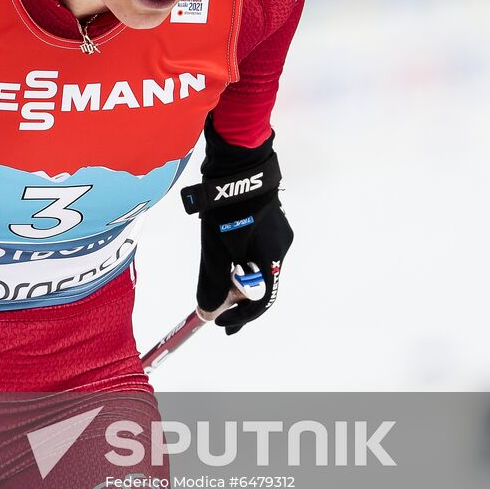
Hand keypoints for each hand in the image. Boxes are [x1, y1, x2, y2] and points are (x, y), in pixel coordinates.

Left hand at [180, 127, 291, 335]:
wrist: (237, 165)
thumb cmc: (228, 209)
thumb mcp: (216, 250)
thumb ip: (214, 282)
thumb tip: (209, 310)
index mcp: (271, 257)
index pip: (262, 299)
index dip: (242, 316)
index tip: (222, 323)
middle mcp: (280, 246)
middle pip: (261, 282)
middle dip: (238, 296)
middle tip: (217, 304)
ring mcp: (277, 230)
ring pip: (257, 264)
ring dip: (238, 275)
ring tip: (217, 272)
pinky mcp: (268, 218)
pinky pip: (256, 247)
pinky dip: (240, 257)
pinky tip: (224, 250)